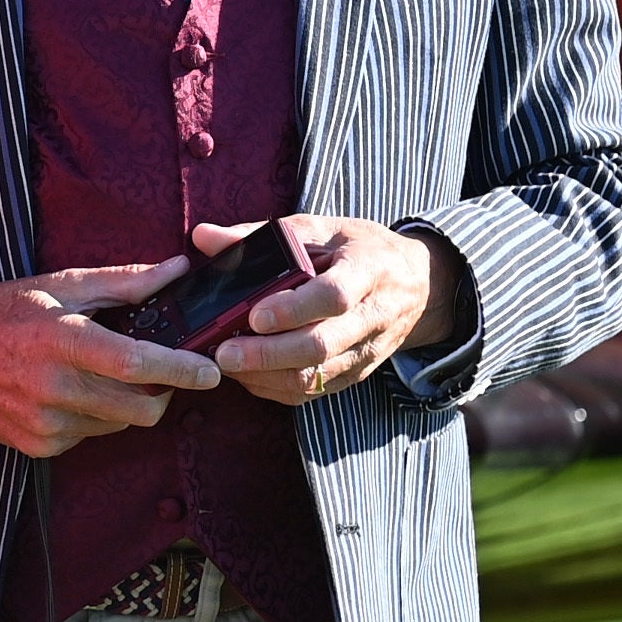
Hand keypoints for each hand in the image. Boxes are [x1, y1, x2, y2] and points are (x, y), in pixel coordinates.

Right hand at [0, 257, 226, 458]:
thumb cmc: (2, 312)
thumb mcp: (59, 284)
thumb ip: (123, 282)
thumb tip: (177, 270)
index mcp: (62, 340)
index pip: (137, 364)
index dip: (181, 369)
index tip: (211, 370)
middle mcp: (54, 388)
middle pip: (140, 408)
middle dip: (164, 392)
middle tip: (162, 371)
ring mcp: (46, 423)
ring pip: (119, 424)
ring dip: (126, 403)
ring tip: (100, 373)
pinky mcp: (40, 445)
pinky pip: (91, 435)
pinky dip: (95, 415)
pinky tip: (69, 391)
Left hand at [205, 215, 468, 405]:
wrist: (417, 285)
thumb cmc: (359, 250)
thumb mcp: (320, 229)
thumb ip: (261, 234)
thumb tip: (203, 236)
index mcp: (368, 270)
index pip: (334, 297)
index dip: (294, 309)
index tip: (255, 315)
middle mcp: (373, 316)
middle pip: (321, 346)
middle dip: (268, 354)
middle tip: (224, 352)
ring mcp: (367, 351)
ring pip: (315, 376)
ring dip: (266, 375)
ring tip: (226, 364)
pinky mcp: (357, 374)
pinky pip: (314, 392)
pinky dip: (276, 388)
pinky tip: (248, 376)